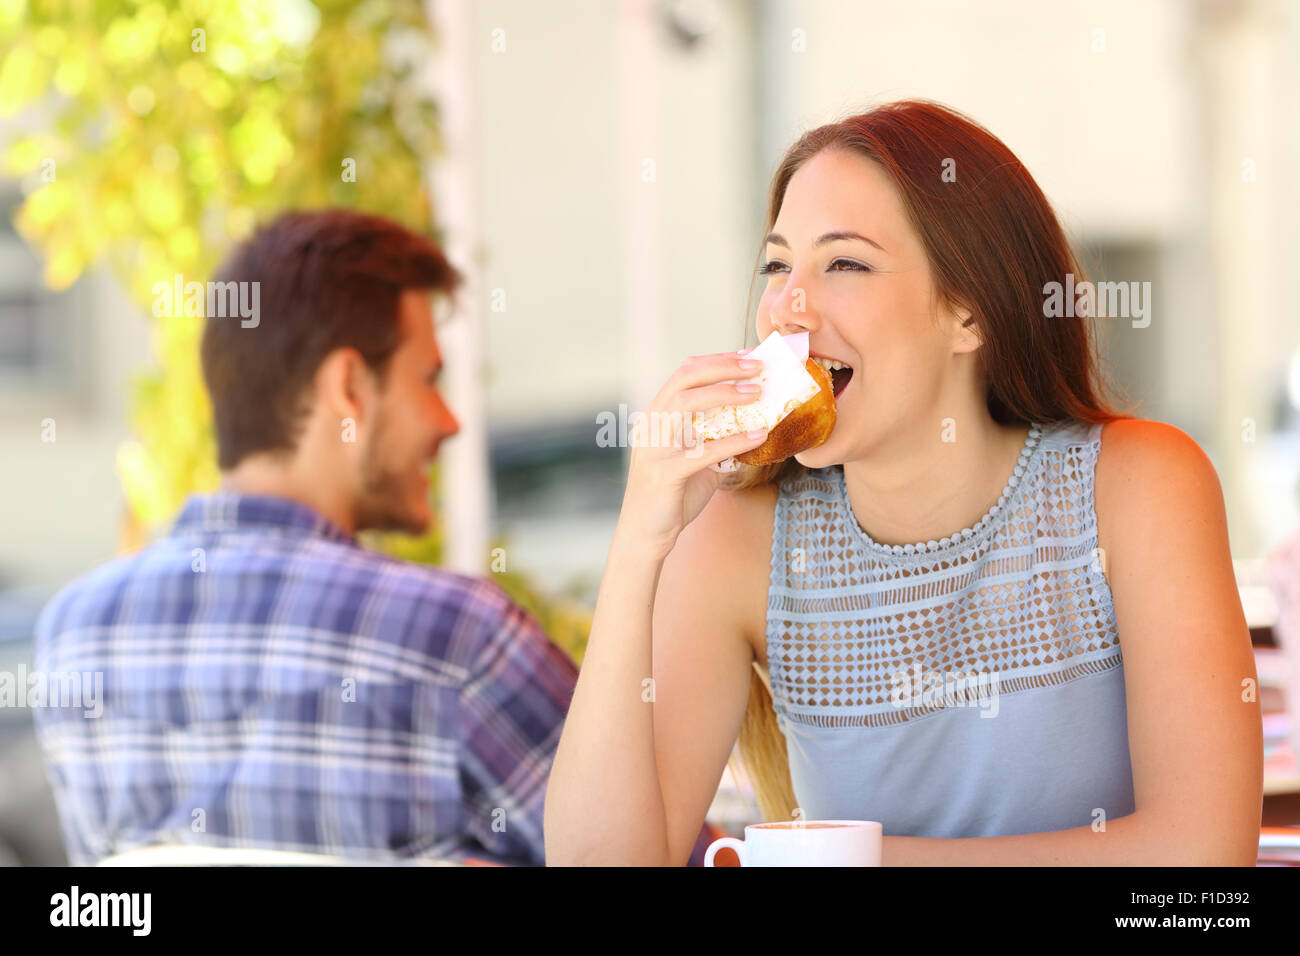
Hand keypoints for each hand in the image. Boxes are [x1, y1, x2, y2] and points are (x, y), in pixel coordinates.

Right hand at [617, 350, 767, 558]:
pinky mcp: (664, 473)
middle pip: (685, 379)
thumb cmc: (673, 496)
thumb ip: (721, 441)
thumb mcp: (699, 461)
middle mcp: (651, 425)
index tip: (749, 355)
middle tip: (757, 366)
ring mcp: (654, 447)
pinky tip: (758, 436)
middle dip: (723, 367)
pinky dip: (732, 441)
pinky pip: (702, 451)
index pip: (685, 373)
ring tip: (757, 393)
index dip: (718, 360)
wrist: (645, 536)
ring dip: (725, 394)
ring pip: (686, 405)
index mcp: (657, 416)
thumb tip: (761, 425)